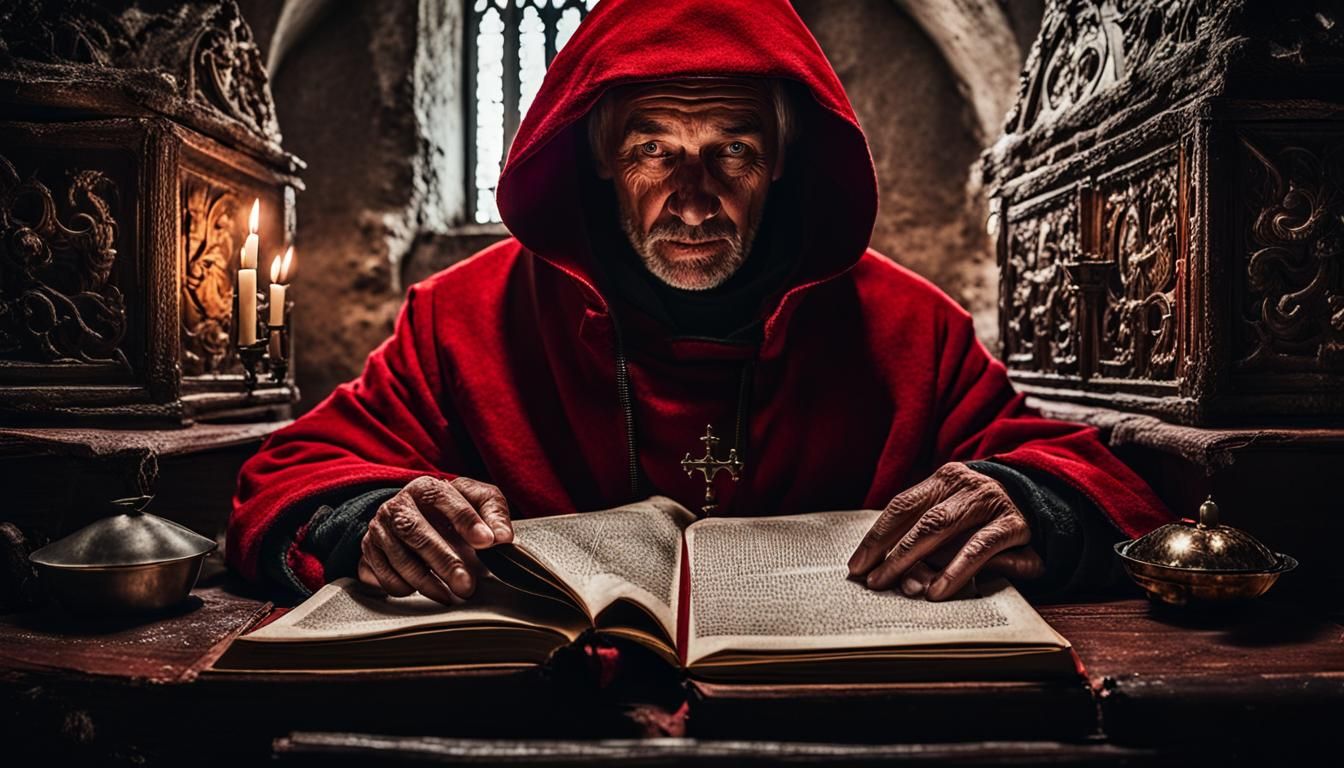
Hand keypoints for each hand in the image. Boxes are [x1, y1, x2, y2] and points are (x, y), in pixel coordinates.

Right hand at [357, 476, 512, 605]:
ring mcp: (380, 529)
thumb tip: (503, 537)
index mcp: (425, 488)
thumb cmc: (452, 510)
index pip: (443, 498)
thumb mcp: (478, 501)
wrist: (415, 516)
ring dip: (426, 581)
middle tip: (466, 584)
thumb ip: (494, 514)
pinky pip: (383, 574)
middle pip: (415, 531)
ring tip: (450, 595)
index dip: (465, 519)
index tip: (486, 542)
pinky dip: (404, 586)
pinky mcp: (369, 552)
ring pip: (398, 557)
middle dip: (443, 561)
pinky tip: (425, 589)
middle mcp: (398, 506)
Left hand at [847, 463, 1043, 600]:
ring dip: (916, 559)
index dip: (877, 536)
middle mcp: (965, 484)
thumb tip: (886, 572)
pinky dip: (955, 570)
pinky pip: (980, 548)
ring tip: (897, 586)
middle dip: (890, 551)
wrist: (1044, 505)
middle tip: (871, 581)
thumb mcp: (954, 518)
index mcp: (943, 479)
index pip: (901, 506)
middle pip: (918, 518)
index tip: (856, 565)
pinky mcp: (1014, 524)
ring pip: (943, 527)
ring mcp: (990, 501)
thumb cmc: (983, 519)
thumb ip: (926, 537)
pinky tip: (937, 591)